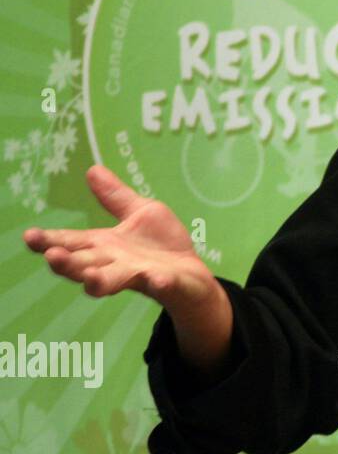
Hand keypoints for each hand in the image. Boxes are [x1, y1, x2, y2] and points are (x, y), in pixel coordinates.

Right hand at [23, 164, 223, 319]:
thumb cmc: (161, 245)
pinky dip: (158, 282)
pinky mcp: (165, 282)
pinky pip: (160, 284)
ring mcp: (138, 275)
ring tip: (90, 278)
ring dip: (98, 281)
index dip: (49, 241)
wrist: (193, 273)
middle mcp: (114, 263)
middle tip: (53, 257)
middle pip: (83, 265)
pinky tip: (157, 279)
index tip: (29, 236)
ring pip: (111, 281)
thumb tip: (92, 169)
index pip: (70, 242)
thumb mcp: (140, 212)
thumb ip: (115, 197)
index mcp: (103, 245)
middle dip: (67, 263)